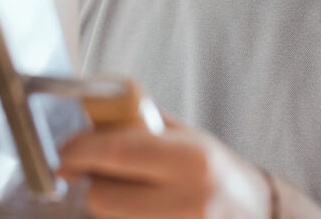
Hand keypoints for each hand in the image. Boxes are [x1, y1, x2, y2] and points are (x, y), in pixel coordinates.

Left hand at [57, 117, 270, 218]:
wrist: (256, 210)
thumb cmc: (214, 169)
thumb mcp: (185, 136)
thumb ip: (140, 125)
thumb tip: (90, 111)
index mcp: (190, 159)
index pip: (119, 154)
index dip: (81, 151)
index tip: (64, 151)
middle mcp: (188, 200)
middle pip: (103, 197)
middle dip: (89, 182)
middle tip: (92, 172)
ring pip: (111, 218)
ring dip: (108, 203)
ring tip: (132, 190)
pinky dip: (125, 216)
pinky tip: (143, 206)